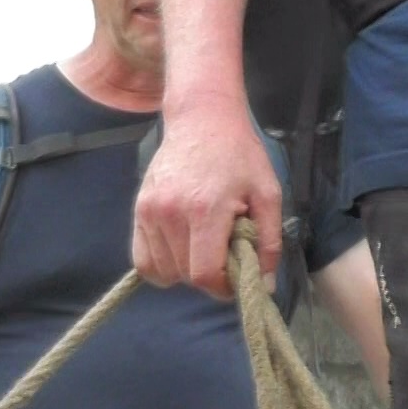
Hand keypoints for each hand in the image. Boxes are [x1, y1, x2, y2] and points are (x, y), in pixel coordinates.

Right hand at [132, 98, 280, 296]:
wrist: (201, 120)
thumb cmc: (240, 155)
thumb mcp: (267, 194)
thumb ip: (269, 242)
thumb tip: (264, 286)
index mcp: (205, 211)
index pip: (204, 275)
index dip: (222, 288)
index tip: (235, 279)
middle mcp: (170, 214)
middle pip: (184, 276)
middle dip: (207, 277)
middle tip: (224, 256)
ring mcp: (149, 213)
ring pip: (162, 272)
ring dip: (184, 271)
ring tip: (202, 246)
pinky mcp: (138, 210)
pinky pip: (142, 259)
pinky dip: (161, 266)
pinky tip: (180, 251)